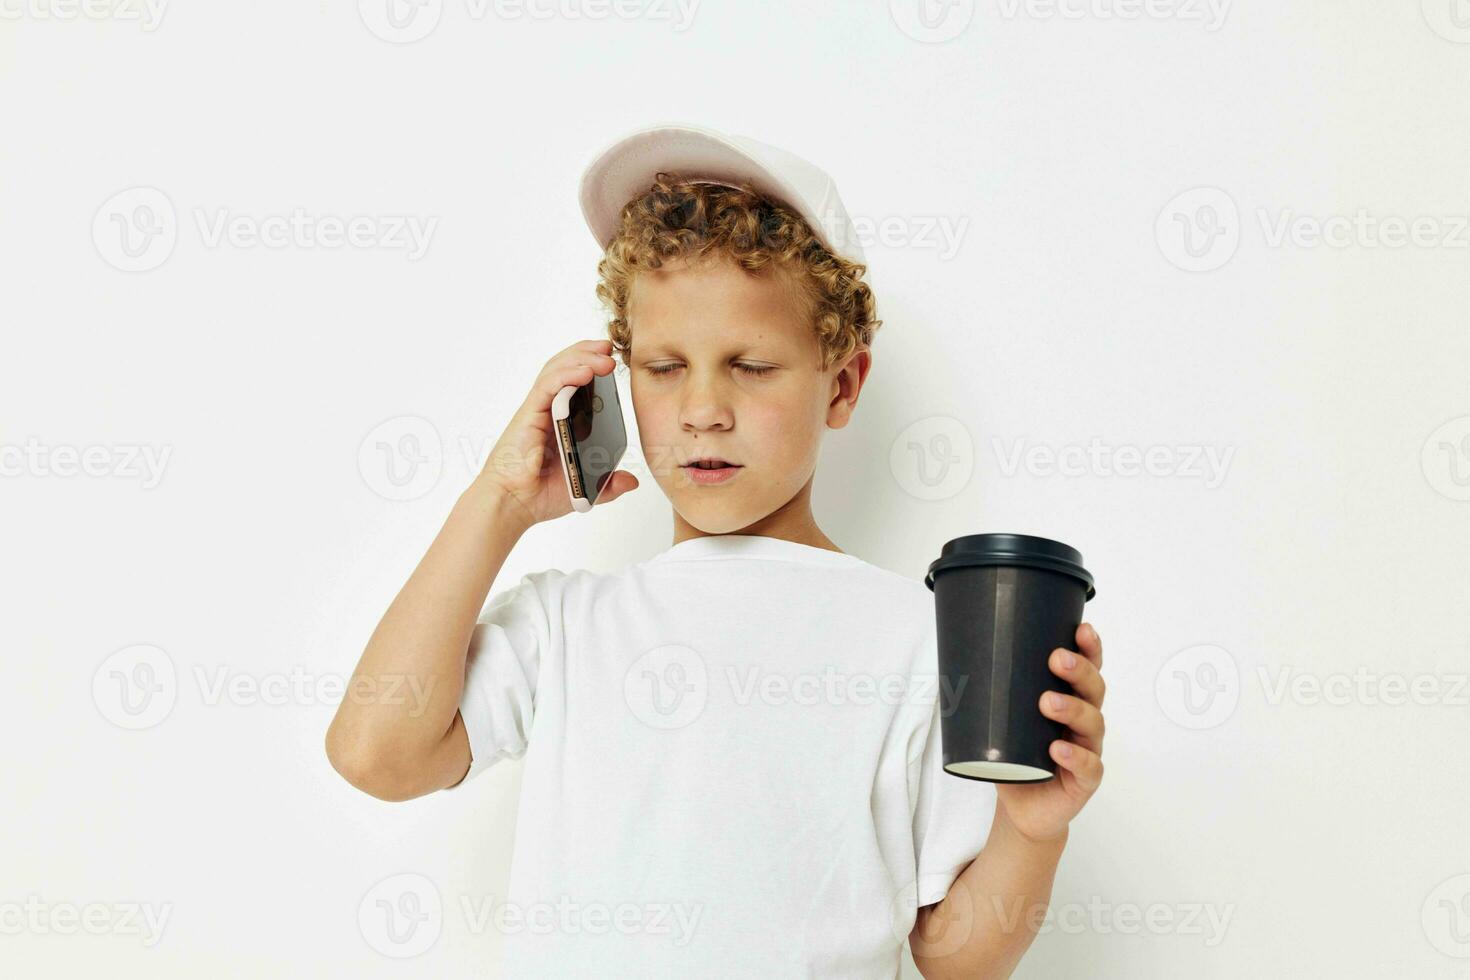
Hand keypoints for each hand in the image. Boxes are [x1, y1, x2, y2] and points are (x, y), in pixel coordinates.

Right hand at [474, 339, 638, 525]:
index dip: (590, 366)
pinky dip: (566, 375)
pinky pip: (548, 387)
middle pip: (564, 369)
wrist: (512, 506)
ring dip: (581, 358)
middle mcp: (546, 411)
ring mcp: (537, 411)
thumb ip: (607, 484)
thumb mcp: (585, 489)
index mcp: (559, 422)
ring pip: (556, 371)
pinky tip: (585, 371)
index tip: (611, 360)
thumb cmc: (538, 496)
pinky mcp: (529, 416)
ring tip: (604, 354)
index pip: (572, 383)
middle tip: (609, 348)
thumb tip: (632, 481)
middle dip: (587, 353)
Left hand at [994, 622, 1105, 843]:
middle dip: (1079, 671)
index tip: (1081, 630)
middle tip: (1057, 660)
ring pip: (1093, 723)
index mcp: (1070, 699)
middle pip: (1093, 690)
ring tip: (1048, 702)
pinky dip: (1075, 756)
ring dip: (1073, 709)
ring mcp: (1088, 750)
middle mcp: (1084, 721)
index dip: (1089, 648)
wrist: (1022, 807)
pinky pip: (1088, 766)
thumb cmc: (1014, 756)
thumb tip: (953, 653)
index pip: (1088, 668)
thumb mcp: (1001, 719)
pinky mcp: (1084, 780)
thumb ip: (990, 691)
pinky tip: (1058, 749)